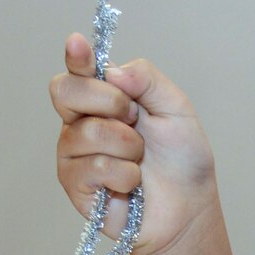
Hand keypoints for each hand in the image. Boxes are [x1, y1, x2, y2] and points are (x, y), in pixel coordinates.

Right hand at [50, 35, 215, 254]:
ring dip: (127, 147)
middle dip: (110, 102)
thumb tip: (112, 71)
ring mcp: (73, 151)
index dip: (77, 56)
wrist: (189, 209)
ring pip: (86, 132)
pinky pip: (94, 167)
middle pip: (65, 90)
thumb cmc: (183, 161)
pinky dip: (125, 175)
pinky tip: (131, 184)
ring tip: (140, 160)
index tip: (79, 45)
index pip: (79, 69)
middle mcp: (81, 119)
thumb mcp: (177, 110)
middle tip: (136, 120)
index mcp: (104, 96)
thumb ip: (148, 80)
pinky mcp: (74, 182)